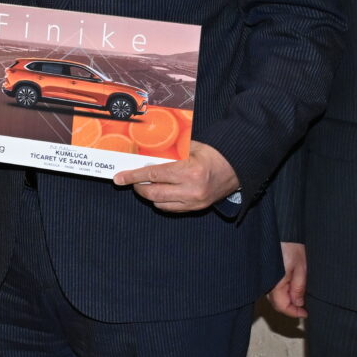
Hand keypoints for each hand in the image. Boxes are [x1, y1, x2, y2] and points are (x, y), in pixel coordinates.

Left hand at [116, 140, 240, 213]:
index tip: (119, 178)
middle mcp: (191, 190)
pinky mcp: (196, 208)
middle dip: (138, 188)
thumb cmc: (213, 154)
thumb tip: (144, 155)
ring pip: (160, 204)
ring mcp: (194, 202)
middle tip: (131, 181)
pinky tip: (159, 192)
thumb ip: (170, 152)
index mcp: (189, 171)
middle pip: (153, 193)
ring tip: (146, 185)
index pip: (153, 175)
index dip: (133, 177)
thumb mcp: (191, 147)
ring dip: (149, 195)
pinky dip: (161, 201)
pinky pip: (171, 209)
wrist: (236, 168)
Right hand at [269, 243, 306, 320]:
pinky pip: (273, 289)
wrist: (281, 230)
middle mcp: (267, 283)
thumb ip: (298, 288)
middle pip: (277, 304)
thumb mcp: (300, 269)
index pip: (282, 306)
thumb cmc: (291, 247)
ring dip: (287, 300)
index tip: (305, 314)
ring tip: (300, 298)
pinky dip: (283, 293)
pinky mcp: (267, 274)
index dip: (294, 313)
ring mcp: (266, 279)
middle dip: (290, 308)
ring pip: (275, 297)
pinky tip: (292, 289)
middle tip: (304, 308)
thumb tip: (298, 303)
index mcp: (275, 284)